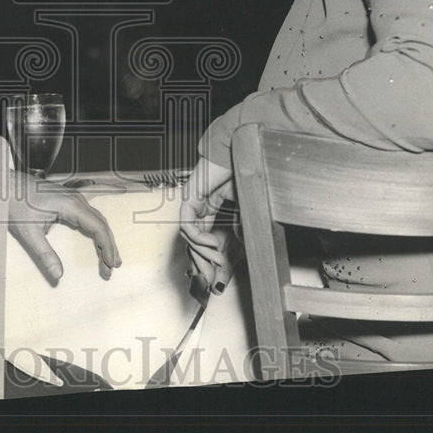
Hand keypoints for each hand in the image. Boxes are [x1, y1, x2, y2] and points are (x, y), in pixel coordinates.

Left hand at [7, 172, 121, 283]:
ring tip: (109, 257)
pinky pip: (88, 214)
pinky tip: (96, 240)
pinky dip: (96, 229)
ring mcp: (72, 197)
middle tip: (112, 267)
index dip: (107, 246)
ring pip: (96, 218)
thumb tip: (58, 275)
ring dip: (104, 237)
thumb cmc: (14, 203)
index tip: (110, 264)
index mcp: (70, 205)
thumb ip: (45, 254)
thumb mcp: (28, 232)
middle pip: (101, 223)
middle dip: (109, 246)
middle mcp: (75, 199)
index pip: (98, 227)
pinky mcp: (66, 199)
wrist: (3, 184)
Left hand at [179, 157, 235, 292]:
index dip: (208, 257)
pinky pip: (188, 226)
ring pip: (189, 236)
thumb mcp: (243, 205)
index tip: (216, 274)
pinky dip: (200, 239)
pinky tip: (214, 244)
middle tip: (210, 282)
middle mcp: (195, 206)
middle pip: (192, 241)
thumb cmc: (240, 171)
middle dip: (202, 263)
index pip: (202, 238)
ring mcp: (190, 202)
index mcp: (207, 207)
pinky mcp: (188, 198)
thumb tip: (240, 240)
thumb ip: (240, 223)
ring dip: (203, 253)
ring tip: (218, 262)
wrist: (237, 151)